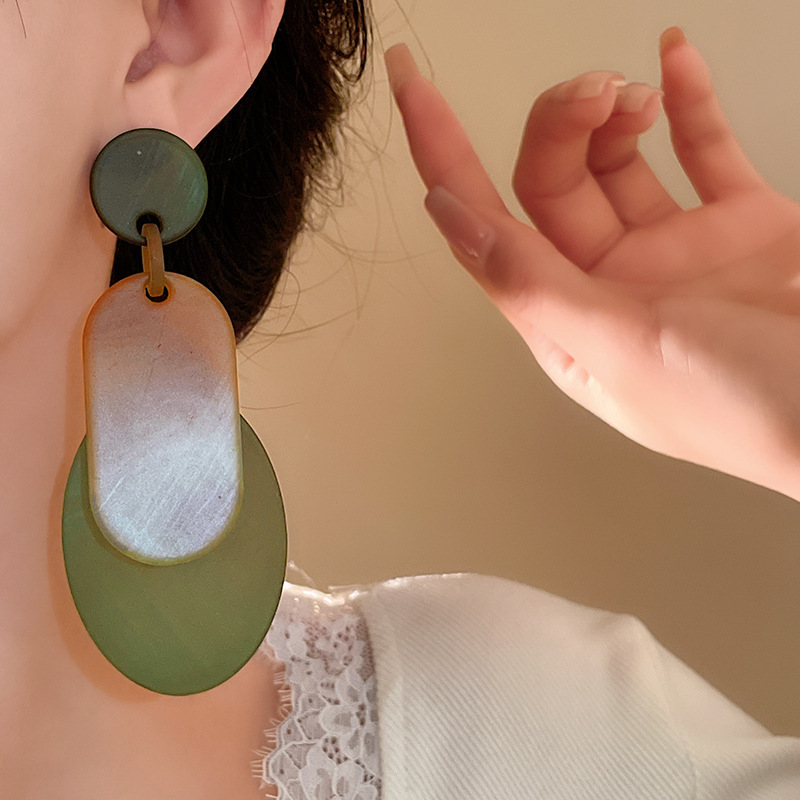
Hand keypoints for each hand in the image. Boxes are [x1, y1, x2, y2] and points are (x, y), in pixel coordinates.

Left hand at [385, 29, 799, 501]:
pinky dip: (688, 104)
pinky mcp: (738, 227)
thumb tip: (451, 220)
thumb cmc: (747, 409)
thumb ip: (534, 284)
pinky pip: (702, 151)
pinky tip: (673, 60)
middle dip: (560, 124)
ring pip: (616, 163)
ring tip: (634, 92)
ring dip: (613, 114)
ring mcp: (674, 254)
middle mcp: (612, 287)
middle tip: (596, 93)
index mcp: (569, 323)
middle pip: (550, 185)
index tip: (411, 85)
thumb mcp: (622, 350)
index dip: (441, 155)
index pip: (484, 230)